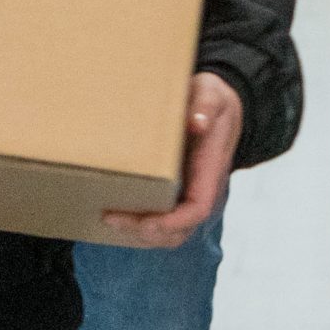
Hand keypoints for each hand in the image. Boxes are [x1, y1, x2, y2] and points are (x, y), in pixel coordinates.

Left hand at [103, 72, 241, 247]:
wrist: (220, 109)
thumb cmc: (213, 102)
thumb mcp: (212, 95)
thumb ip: (205, 106)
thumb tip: (196, 123)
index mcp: (210, 170)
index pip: (197, 209)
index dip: (173, 222)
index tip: (147, 222)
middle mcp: (201, 190)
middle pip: (179, 231)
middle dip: (147, 232)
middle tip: (112, 218)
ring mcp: (188, 195)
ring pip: (169, 233)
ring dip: (140, 234)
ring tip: (109, 219)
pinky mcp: (176, 194)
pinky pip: (162, 222)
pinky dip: (140, 227)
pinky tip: (117, 217)